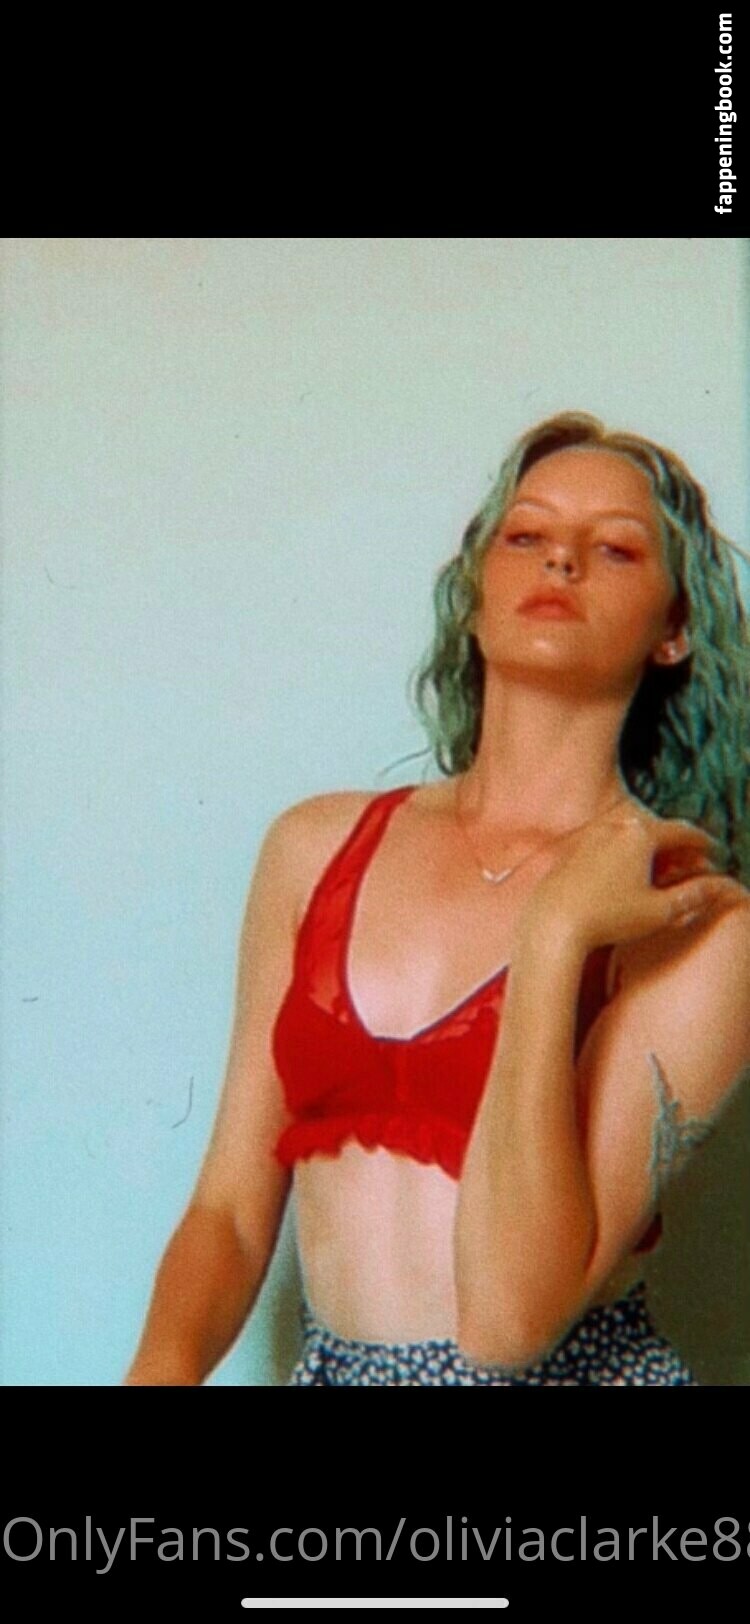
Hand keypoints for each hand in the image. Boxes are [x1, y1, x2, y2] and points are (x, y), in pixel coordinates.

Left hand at [514, 800, 747, 956]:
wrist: (553, 925)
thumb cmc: (609, 918)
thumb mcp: (660, 912)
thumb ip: (693, 895)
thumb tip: (717, 886)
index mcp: (641, 835)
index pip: (682, 832)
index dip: (701, 843)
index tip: (712, 852)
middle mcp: (614, 828)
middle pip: (655, 831)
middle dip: (676, 847)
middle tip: (691, 865)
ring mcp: (589, 838)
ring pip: (629, 837)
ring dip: (649, 851)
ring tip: (660, 874)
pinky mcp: (571, 853)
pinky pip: (606, 847)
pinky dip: (623, 856)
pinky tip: (626, 880)